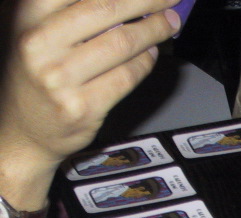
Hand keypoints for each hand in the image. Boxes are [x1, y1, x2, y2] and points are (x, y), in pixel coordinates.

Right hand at [0, 0, 180, 208]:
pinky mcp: (83, 106)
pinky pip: (127, 76)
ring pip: (122, 43)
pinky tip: (154, 51)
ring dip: (154, 29)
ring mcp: (61, 77)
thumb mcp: (33, 29)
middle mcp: (39, 43)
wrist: (20, 130)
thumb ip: (68, 10)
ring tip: (170, 22)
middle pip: (105, 7)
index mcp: (27, 15)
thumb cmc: (34, 73)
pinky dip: (147, 60)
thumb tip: (127, 1)